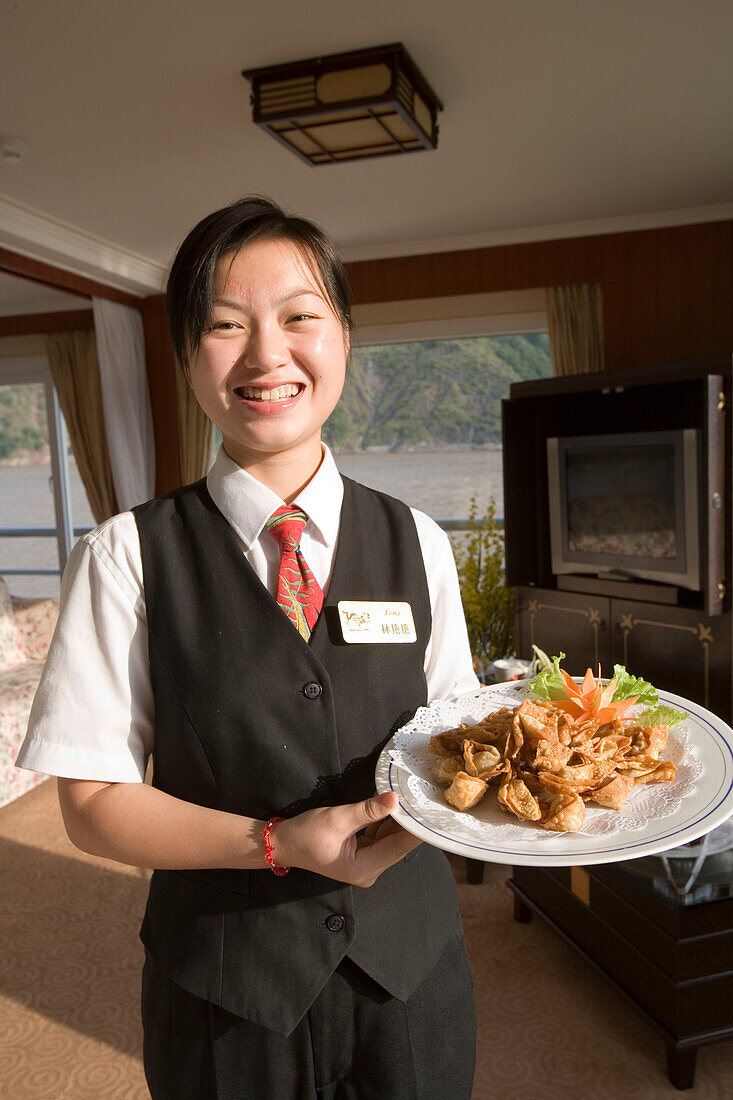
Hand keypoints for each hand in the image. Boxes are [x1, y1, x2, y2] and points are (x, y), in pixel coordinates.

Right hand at [271, 791, 421, 887]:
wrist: (284, 844)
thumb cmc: (306, 835)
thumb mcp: (338, 818)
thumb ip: (368, 810)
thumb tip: (393, 799)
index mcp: (364, 868)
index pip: (399, 847)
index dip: (415, 829)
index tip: (429, 812)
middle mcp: (369, 870)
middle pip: (397, 844)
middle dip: (408, 821)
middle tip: (421, 799)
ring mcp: (367, 863)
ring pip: (390, 839)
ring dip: (397, 820)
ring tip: (409, 798)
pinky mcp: (363, 854)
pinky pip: (380, 836)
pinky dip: (384, 821)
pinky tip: (390, 805)